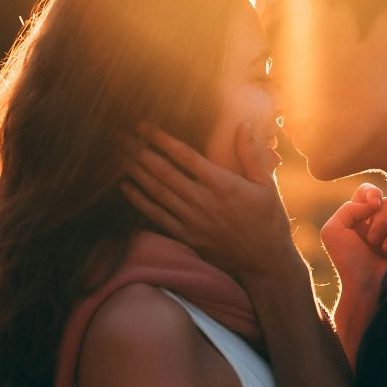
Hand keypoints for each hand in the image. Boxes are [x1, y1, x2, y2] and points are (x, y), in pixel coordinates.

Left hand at [121, 119, 309, 286]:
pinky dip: (139, 200)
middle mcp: (204, 201)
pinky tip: (125, 187)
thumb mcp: (266, 184)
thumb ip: (250, 154)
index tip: (145, 126)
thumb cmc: (269, 220)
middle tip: (121, 135)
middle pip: (164, 171)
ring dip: (135, 171)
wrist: (265, 262)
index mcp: (223, 184)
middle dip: (140, 151)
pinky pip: (157, 216)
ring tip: (118, 154)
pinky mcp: (187, 236)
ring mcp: (193, 220)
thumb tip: (243, 124)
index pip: (185, 156)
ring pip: (157, 191)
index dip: (162, 139)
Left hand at [321, 183, 386, 313]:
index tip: (373, 205)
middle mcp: (375, 221)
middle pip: (385, 201)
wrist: (367, 286)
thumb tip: (374, 204)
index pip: (367, 191)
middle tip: (371, 241)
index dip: (372, 193)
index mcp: (357, 216)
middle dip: (379, 220)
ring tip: (382, 249)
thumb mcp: (333, 231)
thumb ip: (348, 208)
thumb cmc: (348, 261)